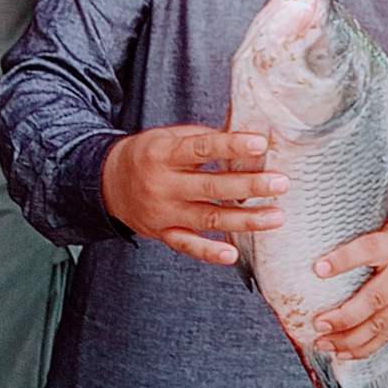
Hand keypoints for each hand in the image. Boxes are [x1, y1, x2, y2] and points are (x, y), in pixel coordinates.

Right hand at [100, 125, 287, 264]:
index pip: (202, 148)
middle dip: (249, 186)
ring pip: (207, 217)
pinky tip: (232, 254)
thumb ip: (203, 138)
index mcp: (164, 153)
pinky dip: (209, 251)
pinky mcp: (161, 233)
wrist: (107, 182)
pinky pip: (187, 245)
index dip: (231, 146)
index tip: (260, 144)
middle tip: (281, 183)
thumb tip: (246, 133)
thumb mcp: (169, 137)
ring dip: (244, 219)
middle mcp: (162, 184)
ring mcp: (162, 212)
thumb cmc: (149, 154)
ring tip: (275, 217)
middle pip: (211, 186)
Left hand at [312, 216, 387, 360]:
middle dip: (344, 316)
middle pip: (376, 297)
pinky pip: (387, 334)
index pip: (368, 250)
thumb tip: (308, 247)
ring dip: (349, 338)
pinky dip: (363, 347)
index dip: (344, 260)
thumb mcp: (379, 226)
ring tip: (323, 341)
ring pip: (380, 322)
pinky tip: (343, 352)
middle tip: (318, 323)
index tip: (318, 269)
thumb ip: (353, 238)